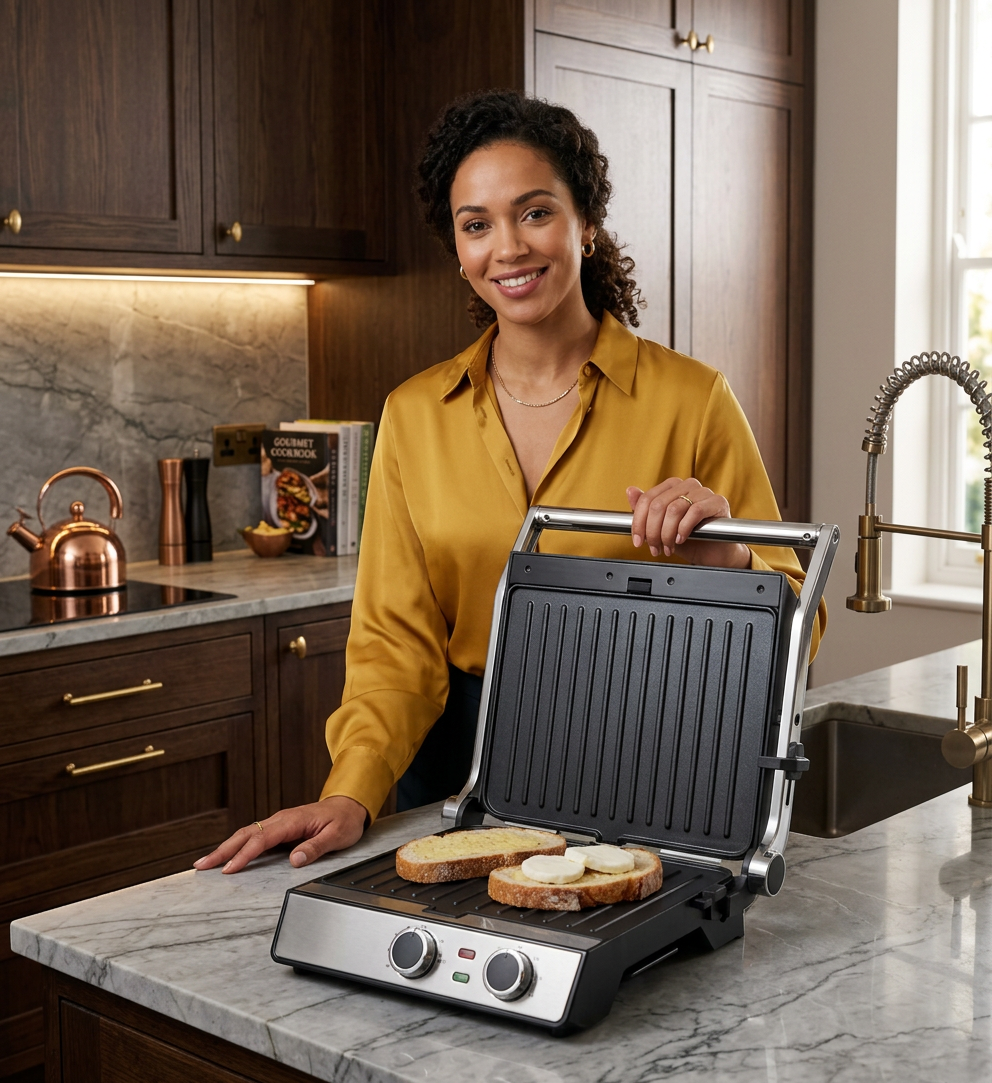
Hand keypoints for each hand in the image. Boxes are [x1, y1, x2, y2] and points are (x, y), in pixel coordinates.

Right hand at [193, 795, 367, 874]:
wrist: (349, 806)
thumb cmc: (344, 821)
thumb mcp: (336, 836)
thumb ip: (315, 847)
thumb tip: (295, 860)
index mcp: (292, 821)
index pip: (262, 839)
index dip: (244, 854)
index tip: (229, 869)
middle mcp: (281, 819)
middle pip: (246, 834)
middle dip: (222, 850)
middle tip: (201, 865)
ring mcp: (279, 822)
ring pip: (247, 834)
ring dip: (226, 847)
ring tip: (206, 862)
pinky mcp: (280, 828)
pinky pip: (254, 836)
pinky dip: (237, 845)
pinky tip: (228, 855)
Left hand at [626, 479, 749, 568]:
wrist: (714, 553)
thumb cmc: (690, 539)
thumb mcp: (662, 527)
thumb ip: (646, 511)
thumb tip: (630, 491)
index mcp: (673, 487)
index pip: (648, 499)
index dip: (638, 521)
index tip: (637, 540)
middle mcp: (688, 485)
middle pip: (659, 504)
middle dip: (652, 531)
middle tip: (654, 547)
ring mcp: (704, 492)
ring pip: (675, 509)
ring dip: (667, 533)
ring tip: (668, 547)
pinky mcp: (718, 502)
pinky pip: (695, 512)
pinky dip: (684, 528)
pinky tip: (682, 539)